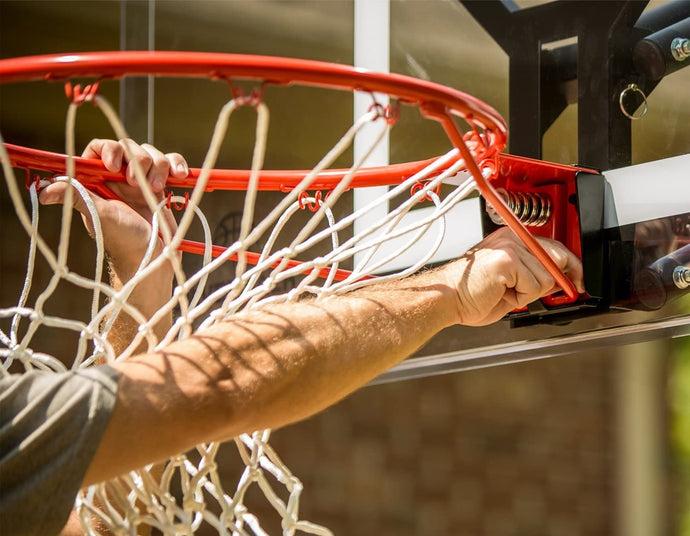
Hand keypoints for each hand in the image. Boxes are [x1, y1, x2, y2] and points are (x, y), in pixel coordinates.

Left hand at [39, 138, 188, 282]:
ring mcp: (143, 181)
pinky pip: (172, 163)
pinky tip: (180, 177)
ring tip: (157, 190)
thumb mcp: (99, 215)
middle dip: (137, 160)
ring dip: (159, 167)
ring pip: (152, 154)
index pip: (100, 148)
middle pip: (129, 146)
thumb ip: (76, 196)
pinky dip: (177, 165)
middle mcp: (120, 177)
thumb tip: (42, 191)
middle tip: (135, 184)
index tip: (113, 166)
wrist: (153, 257)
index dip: (108, 150)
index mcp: (100, 180)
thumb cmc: (123, 241)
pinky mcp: (163, 186)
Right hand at [444, 227, 584, 325]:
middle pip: (557, 257)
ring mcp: (510, 246)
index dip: (571, 266)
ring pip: (546, 276)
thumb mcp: (510, 284)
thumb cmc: (470, 294)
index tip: (579, 280)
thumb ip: (534, 278)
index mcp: (511, 239)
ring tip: (503, 292)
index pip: (553, 247)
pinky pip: (533, 283)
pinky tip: (501, 293)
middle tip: (527, 293)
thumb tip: (561, 281)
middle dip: (553, 281)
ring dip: (528, 292)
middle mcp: (512, 237)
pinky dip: (521, 296)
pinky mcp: (508, 259)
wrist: (446, 298)